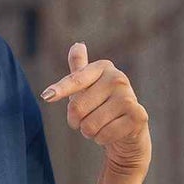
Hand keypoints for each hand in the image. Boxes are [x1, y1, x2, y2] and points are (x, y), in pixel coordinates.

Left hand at [41, 41, 151, 182]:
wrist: (128, 132)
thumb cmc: (102, 107)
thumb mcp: (88, 88)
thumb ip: (79, 68)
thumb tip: (77, 44)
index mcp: (104, 67)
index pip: (76, 79)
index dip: (60, 89)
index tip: (46, 96)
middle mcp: (118, 78)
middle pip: (78, 107)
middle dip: (77, 121)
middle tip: (88, 120)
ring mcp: (129, 97)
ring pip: (90, 124)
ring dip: (90, 132)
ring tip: (101, 127)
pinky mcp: (137, 116)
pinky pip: (104, 135)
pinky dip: (103, 139)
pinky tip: (113, 134)